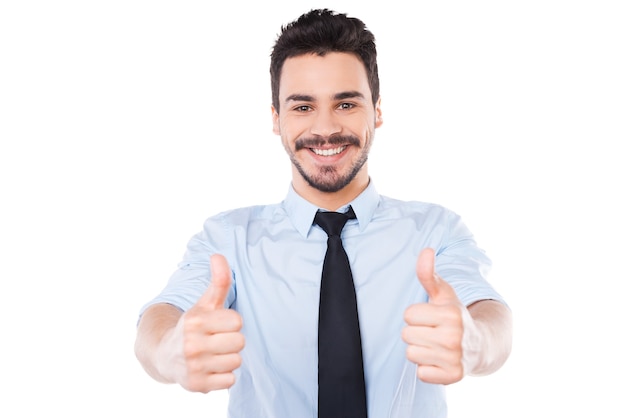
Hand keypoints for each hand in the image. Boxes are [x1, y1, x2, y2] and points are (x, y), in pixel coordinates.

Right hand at [156, 254, 244, 391]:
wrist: (164, 354)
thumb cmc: (193, 326)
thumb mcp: (204, 303)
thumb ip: (218, 281)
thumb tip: (219, 255)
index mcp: (194, 320)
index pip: (237, 321)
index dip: (232, 322)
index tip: (219, 324)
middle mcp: (192, 344)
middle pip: (239, 342)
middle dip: (232, 340)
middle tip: (217, 340)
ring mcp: (193, 366)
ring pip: (236, 362)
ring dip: (228, 358)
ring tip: (213, 354)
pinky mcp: (196, 385)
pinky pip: (229, 381)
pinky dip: (223, 376)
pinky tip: (210, 368)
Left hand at [402, 248, 482, 383]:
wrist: (481, 345)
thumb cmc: (455, 316)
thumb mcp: (443, 293)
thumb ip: (429, 274)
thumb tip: (426, 250)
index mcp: (451, 314)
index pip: (408, 315)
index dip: (417, 315)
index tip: (431, 317)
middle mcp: (454, 337)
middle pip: (406, 334)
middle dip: (417, 332)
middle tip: (433, 332)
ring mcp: (454, 358)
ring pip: (411, 353)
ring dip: (420, 350)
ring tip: (436, 345)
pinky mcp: (453, 376)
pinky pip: (420, 373)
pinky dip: (427, 368)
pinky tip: (439, 360)